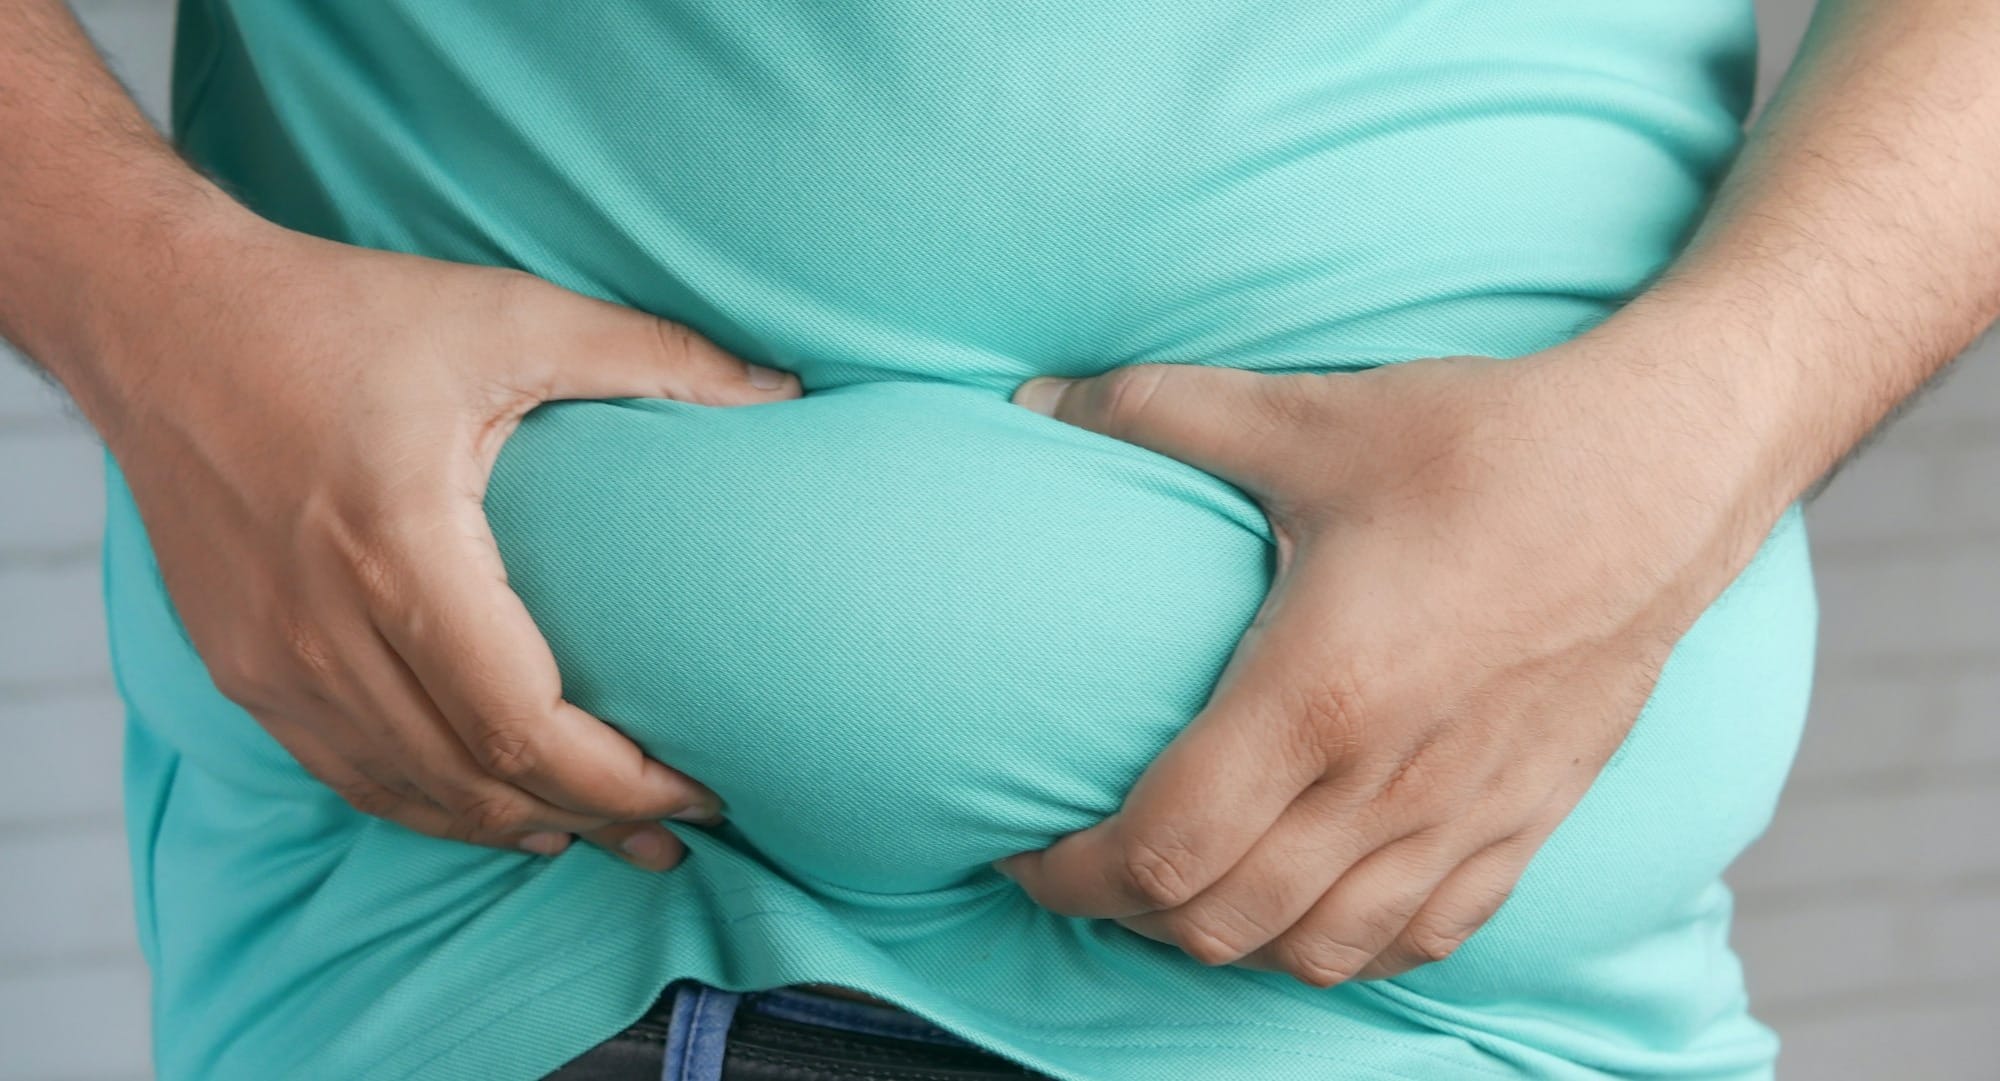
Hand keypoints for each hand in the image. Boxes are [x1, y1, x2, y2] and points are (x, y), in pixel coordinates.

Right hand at [85, 213, 800, 869]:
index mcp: (399, 547)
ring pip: (411, 794)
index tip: (700, 789)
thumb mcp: (508, 314)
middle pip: (477, 779)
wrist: (162, 321)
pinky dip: (430, 807)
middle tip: (676, 836)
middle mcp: (324, 626)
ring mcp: (271, 660)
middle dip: (591, 820)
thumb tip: (782, 392)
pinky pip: (348, 775)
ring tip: (602, 838)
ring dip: (514, 826)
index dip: (621, 780)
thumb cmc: (339, 314)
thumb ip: (654, 355)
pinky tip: (493, 811)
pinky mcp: (241, 667)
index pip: (524, 724)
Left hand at [998, 346, 1771, 985]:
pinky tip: (1309, 903)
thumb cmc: (1486, 445)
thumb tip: (1032, 401)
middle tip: (1089, 864)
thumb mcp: (1307, 417)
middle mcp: (1387, 784)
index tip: (1026, 849)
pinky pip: (1421, 940)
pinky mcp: (1527, 824)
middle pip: (1221, 924)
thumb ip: (1155, 413)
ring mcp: (1464, 818)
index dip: (1072, 874)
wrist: (1666, 470)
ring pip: (1315, 951)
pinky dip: (1343, 946)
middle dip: (1128, 915)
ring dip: (1227, 940)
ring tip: (1184, 887)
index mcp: (1318, 695)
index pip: (1163, 849)